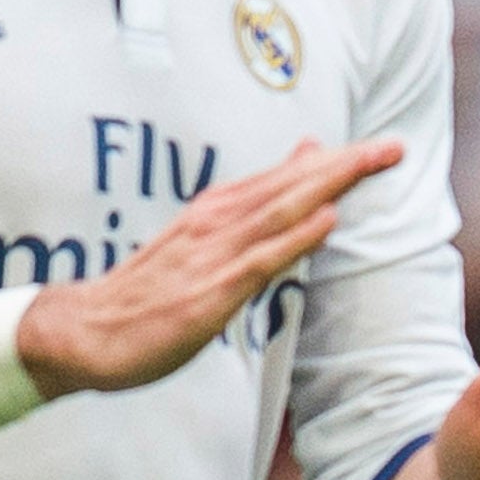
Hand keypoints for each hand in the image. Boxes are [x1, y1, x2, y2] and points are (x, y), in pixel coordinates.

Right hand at [15, 139, 404, 398]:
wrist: (84, 331)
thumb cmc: (143, 295)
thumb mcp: (196, 247)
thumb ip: (239, 221)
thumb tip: (273, 200)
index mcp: (215, 212)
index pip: (284, 179)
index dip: (333, 162)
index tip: (380, 148)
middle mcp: (216, 223)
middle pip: (291, 186)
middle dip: (345, 165)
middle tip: (395, 148)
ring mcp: (213, 256)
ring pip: (281, 211)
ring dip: (329, 186)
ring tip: (372, 165)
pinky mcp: (209, 293)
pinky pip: (260, 261)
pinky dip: (295, 238)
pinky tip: (326, 222)